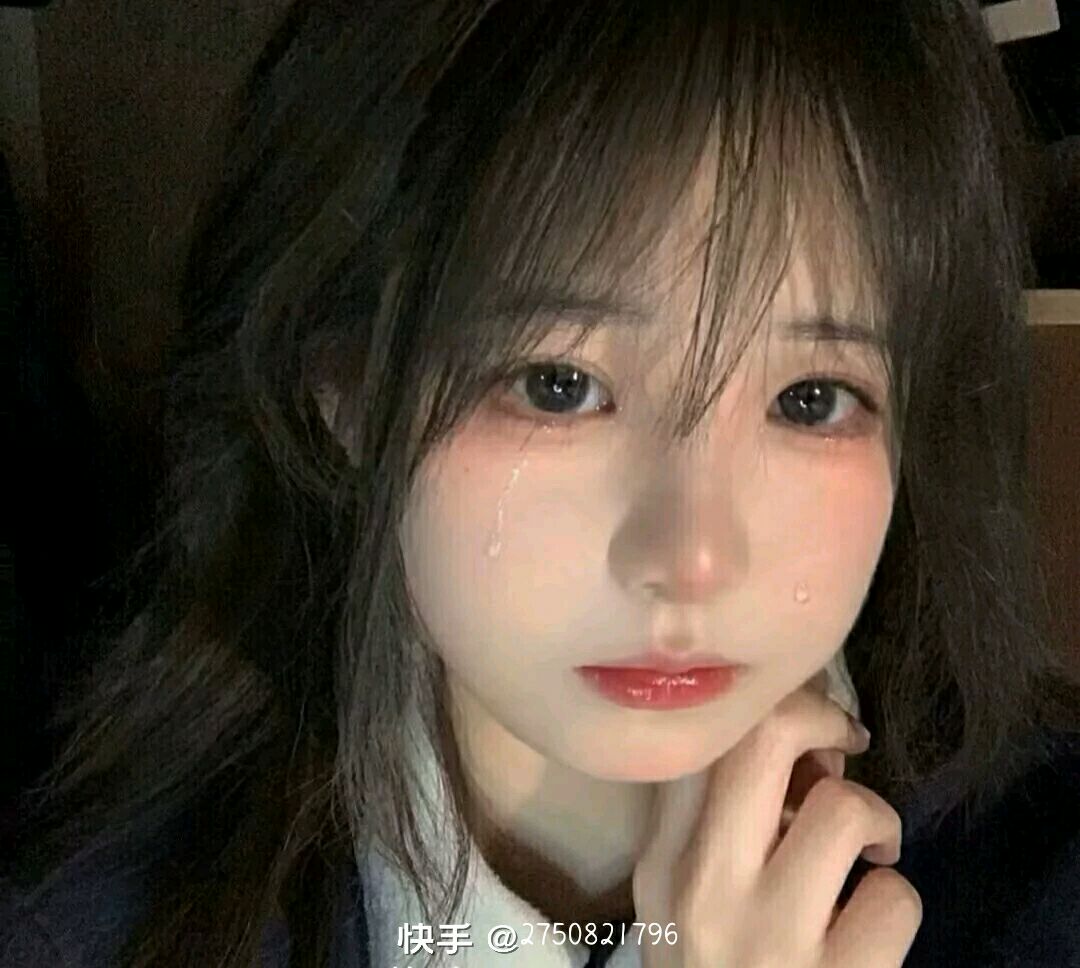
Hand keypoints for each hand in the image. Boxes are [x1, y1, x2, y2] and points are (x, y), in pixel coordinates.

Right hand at [632, 686, 921, 966]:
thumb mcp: (677, 902)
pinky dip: (894, 902)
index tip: (803, 722)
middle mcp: (706, 886)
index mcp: (664, 861)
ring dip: (876, 823)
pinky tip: (870, 929)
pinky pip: (893, 898)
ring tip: (869, 856)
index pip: (707, 740)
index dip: (769, 704)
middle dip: (822, 722)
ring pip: (845, 813)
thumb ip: (708, 826)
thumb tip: (794, 751)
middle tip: (845, 746)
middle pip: (768, 742)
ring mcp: (771, 936)